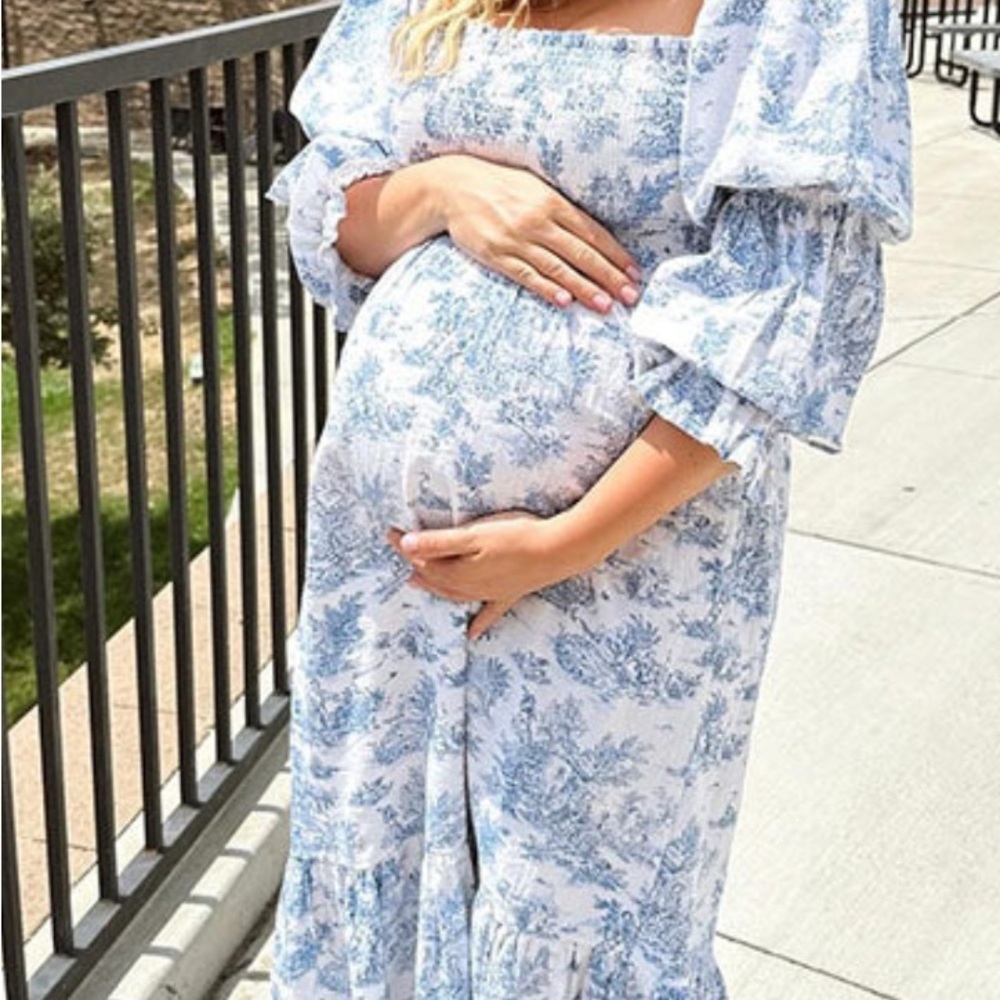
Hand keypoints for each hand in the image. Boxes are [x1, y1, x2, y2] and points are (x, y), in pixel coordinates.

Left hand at [387, 511, 584, 639]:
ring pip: (454, 594)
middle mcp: (470, 587)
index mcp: (458, 572)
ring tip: (419, 582)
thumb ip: (439, 542)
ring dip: (436, 588)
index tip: (390, 533)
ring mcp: (490, 593)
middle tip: (401, 553)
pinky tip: (471, 634)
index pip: (423, 559)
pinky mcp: (510, 594)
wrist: (559, 551)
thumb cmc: (516, 537)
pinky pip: (489, 613)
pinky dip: (478, 623)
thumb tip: (405, 545)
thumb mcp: (474, 535)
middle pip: (436, 578)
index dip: (405, 545)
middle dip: (417, 565)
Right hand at [429, 154, 640, 313]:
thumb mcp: (535, 187)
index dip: (616, 255)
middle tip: (630, 296)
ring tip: (604, 305)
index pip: (593, 233)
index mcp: (553, 202)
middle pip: (582, 253)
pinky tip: (563, 300)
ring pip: (558, 267)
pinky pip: (526, 274)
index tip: (634, 273)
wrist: (454, 187)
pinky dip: (546, 288)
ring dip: (584, 288)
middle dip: (609, 276)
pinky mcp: (497, 254)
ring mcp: (517, 239)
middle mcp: (538, 220)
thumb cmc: (500, 186)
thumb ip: (562, 210)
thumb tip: (592, 235)